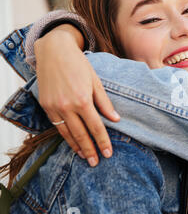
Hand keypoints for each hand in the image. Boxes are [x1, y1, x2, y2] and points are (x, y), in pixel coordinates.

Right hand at [34, 24, 119, 165]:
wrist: (54, 51)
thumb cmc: (79, 64)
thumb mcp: (96, 81)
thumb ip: (105, 103)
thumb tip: (116, 120)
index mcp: (82, 100)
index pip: (96, 127)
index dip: (103, 141)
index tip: (108, 153)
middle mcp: (67, 106)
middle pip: (81, 134)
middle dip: (90, 150)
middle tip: (97, 163)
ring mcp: (54, 107)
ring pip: (66, 133)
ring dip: (76, 147)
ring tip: (85, 157)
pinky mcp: (45, 106)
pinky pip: (56, 126)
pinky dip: (65, 136)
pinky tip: (72, 143)